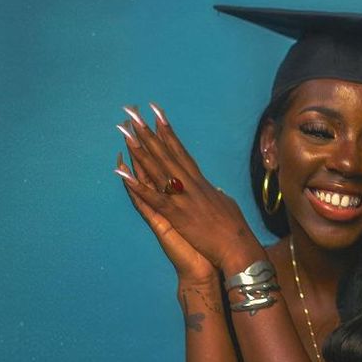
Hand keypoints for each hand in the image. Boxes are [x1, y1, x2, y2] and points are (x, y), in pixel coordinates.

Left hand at [114, 104, 260, 274]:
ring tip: (126, 132)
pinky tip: (123, 173)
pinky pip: (153, 197)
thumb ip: (216, 195)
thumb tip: (214, 189)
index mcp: (201, 184)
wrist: (238, 247)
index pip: (182, 153)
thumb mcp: (226, 206)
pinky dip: (138, 185)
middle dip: (150, 134)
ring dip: (140, 150)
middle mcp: (191, 185)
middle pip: (167, 154)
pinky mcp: (177, 215)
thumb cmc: (236, 230)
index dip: (169, 134)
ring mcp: (183, 199)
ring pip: (158, 169)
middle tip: (134, 114)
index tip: (158, 116)